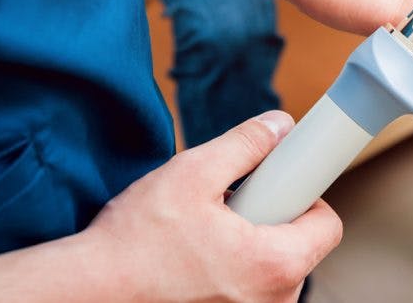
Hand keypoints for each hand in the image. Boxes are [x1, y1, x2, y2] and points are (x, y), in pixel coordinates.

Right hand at [83, 111, 340, 302]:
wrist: (85, 294)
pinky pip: (248, 294)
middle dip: (272, 223)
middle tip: (230, 211)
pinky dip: (230, 276)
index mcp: (275, 265)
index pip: (328, 226)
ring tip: (204, 239)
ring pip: (272, 274)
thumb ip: (245, 145)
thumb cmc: (134, 242)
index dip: (305, 197)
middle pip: (300, 250)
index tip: (278, 187)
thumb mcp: (192, 174)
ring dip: (249, 251)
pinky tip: (194, 263)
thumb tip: (279, 125)